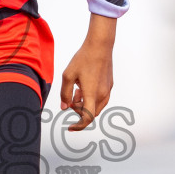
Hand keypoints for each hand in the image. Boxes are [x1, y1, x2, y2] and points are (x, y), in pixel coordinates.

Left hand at [60, 15, 115, 131]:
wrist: (100, 46)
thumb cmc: (83, 59)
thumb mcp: (68, 76)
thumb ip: (65, 94)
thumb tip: (64, 108)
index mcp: (92, 94)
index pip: (87, 118)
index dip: (78, 126)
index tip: (70, 127)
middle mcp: (102, 95)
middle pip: (91, 113)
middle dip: (80, 111)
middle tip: (71, 99)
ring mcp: (107, 90)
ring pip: (96, 107)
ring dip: (85, 104)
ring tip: (77, 91)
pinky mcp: (109, 85)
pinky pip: (100, 99)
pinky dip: (91, 98)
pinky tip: (84, 86)